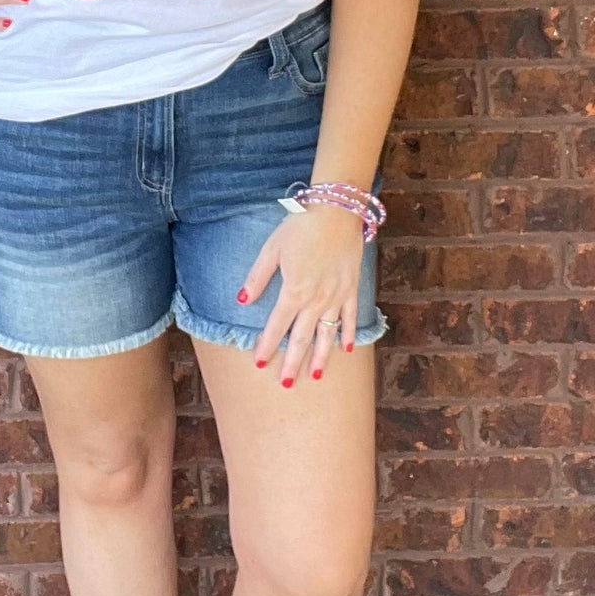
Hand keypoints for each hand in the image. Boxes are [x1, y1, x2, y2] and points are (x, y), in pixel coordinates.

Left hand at [237, 203, 362, 385]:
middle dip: (292, 362)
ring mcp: (337, 296)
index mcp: (294, 291)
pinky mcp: (352, 288)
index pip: (277, 327)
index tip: (260, 364)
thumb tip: (242, 301)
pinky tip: (348, 348)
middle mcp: (316, 300)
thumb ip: (257, 278)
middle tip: (286, 384)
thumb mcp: (271, 249)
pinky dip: (350, 333)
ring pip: (328, 334)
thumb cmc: (301, 226)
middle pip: (302, 338)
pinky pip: (351, 317)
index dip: (267, 347)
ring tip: (316, 375)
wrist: (337, 211)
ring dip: (321, 357)